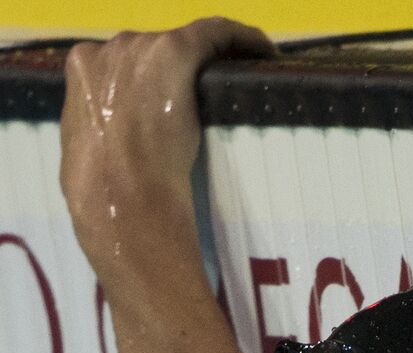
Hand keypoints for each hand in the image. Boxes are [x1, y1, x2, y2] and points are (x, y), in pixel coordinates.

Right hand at [60, 18, 273, 274]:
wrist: (122, 196)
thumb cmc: (107, 192)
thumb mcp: (95, 156)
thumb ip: (107, 134)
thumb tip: (120, 148)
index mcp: (83, 73)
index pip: (128, 64)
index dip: (158, 75)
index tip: (190, 92)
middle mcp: (109, 50)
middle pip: (155, 51)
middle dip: (187, 70)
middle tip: (221, 93)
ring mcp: (140, 48)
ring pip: (186, 43)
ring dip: (216, 57)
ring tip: (247, 76)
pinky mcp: (176, 48)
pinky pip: (216, 31)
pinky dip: (242, 38)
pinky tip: (265, 51)